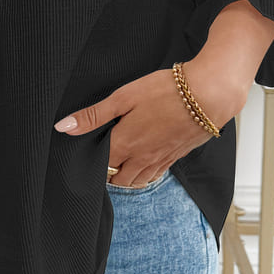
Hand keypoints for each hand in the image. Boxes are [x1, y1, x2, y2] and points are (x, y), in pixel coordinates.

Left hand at [53, 60, 242, 187]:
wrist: (209, 95)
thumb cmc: (166, 91)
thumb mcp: (124, 97)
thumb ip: (94, 115)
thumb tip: (64, 127)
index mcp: (124, 144)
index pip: (99, 166)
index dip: (90, 162)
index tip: (85, 154)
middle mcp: (141, 159)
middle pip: (116, 180)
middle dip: (106, 174)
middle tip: (101, 159)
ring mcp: (160, 160)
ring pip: (136, 182)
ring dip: (124, 177)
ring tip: (118, 163)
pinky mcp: (176, 157)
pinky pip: (154, 176)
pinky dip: (144, 175)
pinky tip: (142, 164)